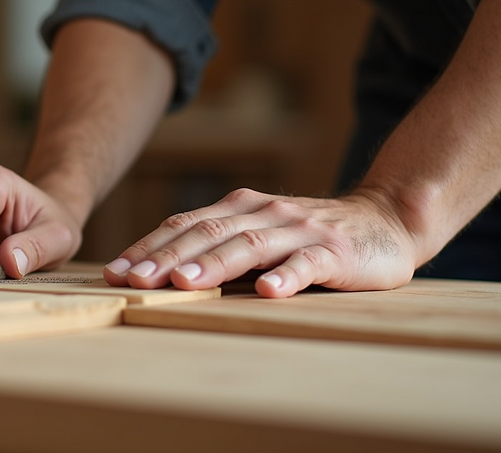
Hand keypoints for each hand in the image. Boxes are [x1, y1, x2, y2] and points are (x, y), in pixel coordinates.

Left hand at [103, 188, 418, 297]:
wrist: (385, 221)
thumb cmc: (308, 236)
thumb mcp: (257, 234)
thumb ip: (217, 247)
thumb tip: (155, 272)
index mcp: (239, 208)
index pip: (184, 225)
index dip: (148, 247)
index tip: (114, 272)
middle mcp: (263, 213)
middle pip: (207, 233)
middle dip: (166, 256)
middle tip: (134, 280)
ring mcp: (299, 230)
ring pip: (249, 245)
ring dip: (213, 264)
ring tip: (183, 283)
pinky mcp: (334, 251)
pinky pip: (307, 264)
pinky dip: (286, 277)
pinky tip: (267, 292)